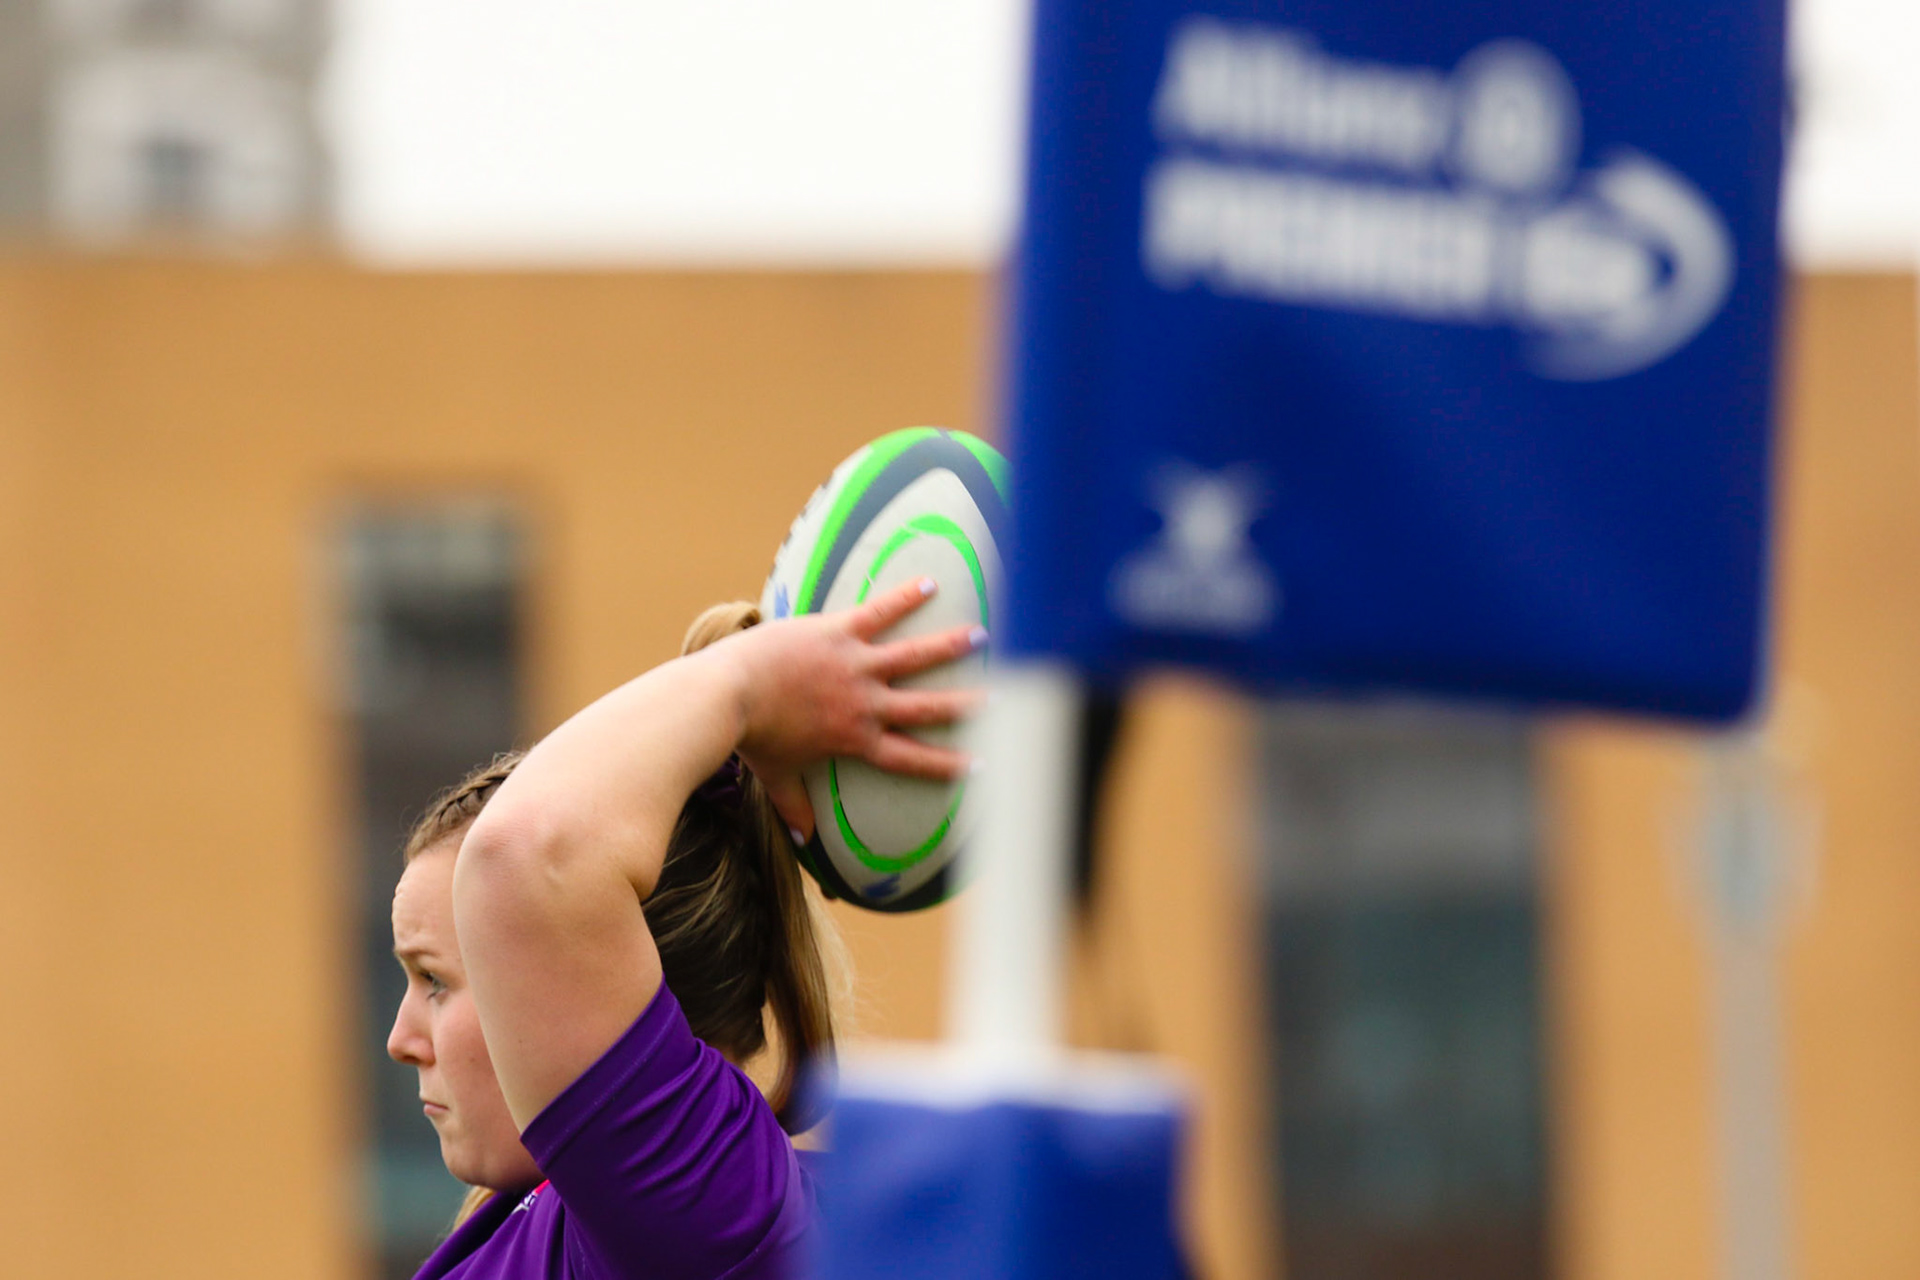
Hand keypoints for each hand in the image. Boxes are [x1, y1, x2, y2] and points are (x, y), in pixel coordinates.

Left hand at [718, 577, 984, 840]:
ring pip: (913, 656)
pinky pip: (879, 612)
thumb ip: (793, 805)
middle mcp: (865, 703)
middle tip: (1004, 700)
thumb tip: (803, 839)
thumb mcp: (776, 775)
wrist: (728, 693)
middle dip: (968, 705)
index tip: (982, 764)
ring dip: (948, 645)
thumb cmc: (750, 737)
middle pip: (926, 706)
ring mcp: (855, 665)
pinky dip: (905, 598)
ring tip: (981, 636)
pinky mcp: (838, 631)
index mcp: (854, 739)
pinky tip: (930, 584)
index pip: (911, 757)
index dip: (948, 763)